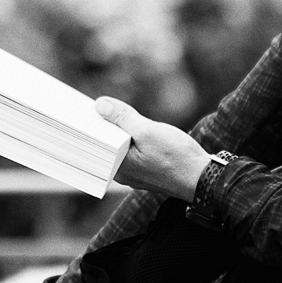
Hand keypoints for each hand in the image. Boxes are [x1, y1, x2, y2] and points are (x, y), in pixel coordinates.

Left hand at [94, 98, 213, 200]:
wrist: (205, 178)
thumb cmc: (178, 157)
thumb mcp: (148, 131)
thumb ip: (123, 118)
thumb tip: (100, 105)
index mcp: (117, 167)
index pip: (94, 145)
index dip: (86, 126)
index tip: (76, 110)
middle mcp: (123, 174)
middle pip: (105, 146)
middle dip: (99, 126)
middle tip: (90, 104)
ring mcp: (135, 173)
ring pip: (118, 147)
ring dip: (115, 130)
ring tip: (106, 109)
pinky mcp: (147, 169)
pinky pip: (130, 151)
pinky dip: (128, 137)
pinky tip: (127, 124)